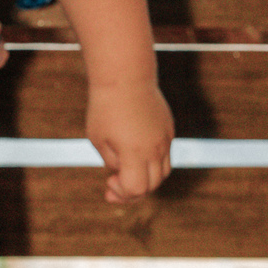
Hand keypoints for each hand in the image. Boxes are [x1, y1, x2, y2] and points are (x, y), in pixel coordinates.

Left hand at [86, 79, 172, 202]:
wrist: (125, 75)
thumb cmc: (105, 106)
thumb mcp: (99, 138)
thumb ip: (113, 161)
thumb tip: (123, 172)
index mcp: (136, 152)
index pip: (137, 188)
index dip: (122, 193)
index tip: (109, 181)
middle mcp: (156, 148)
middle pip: (152, 185)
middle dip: (133, 191)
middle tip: (112, 185)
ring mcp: (165, 138)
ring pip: (163, 172)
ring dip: (146, 179)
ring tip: (125, 174)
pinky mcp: (168, 128)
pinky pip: (165, 155)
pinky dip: (152, 163)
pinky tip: (134, 156)